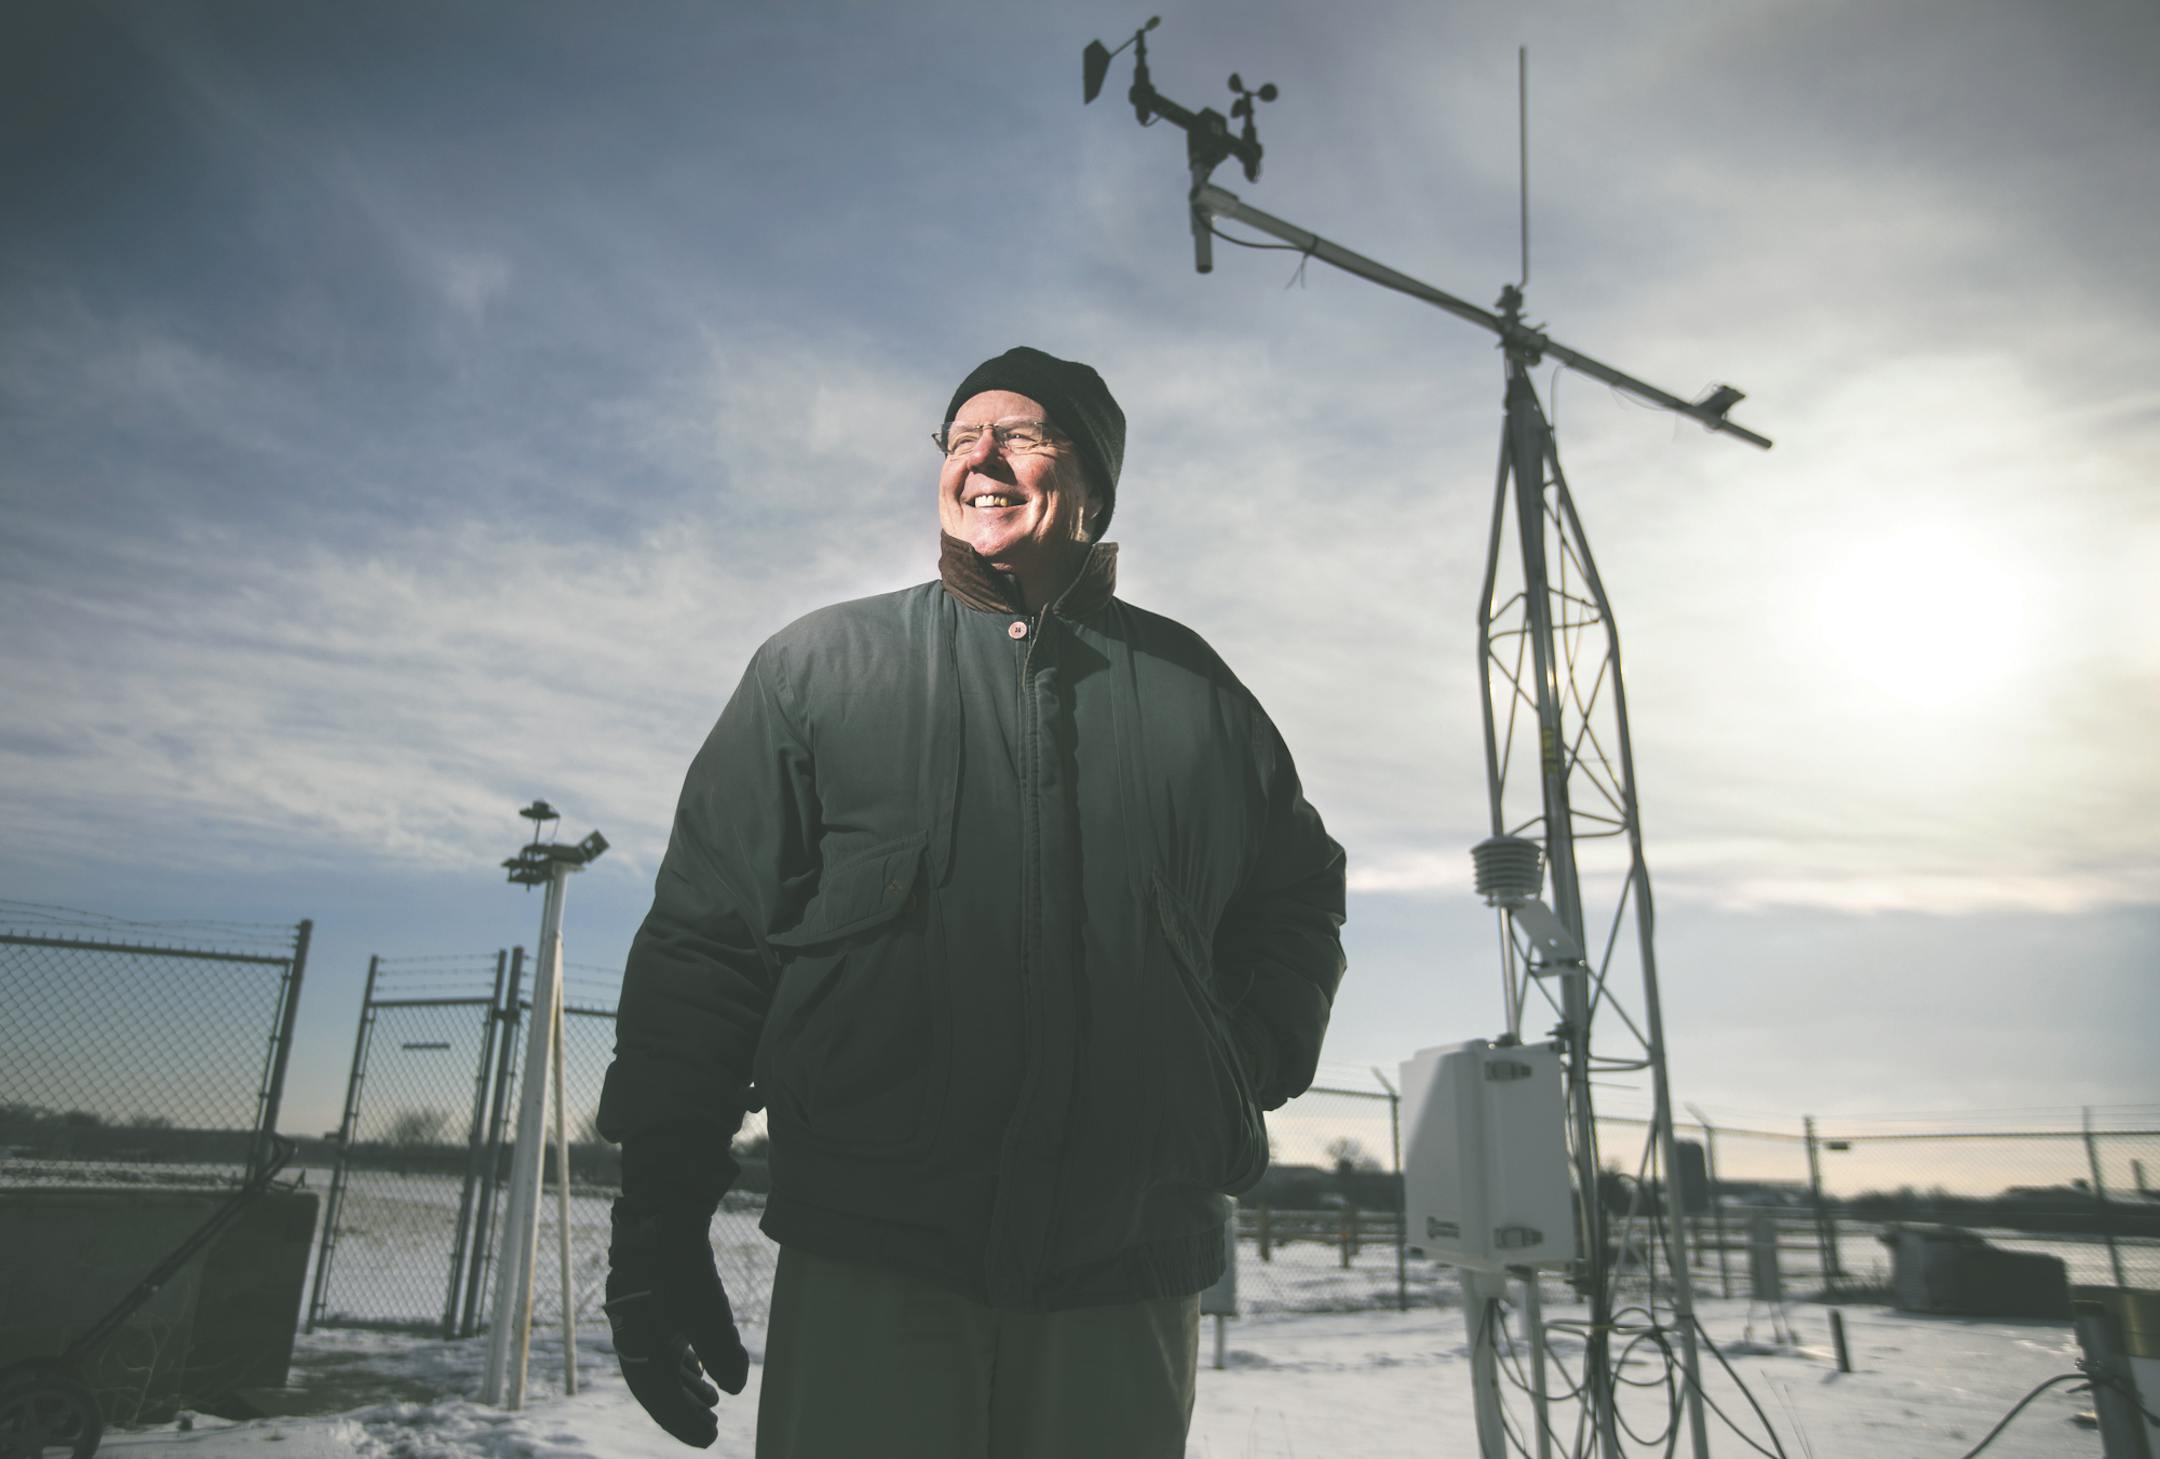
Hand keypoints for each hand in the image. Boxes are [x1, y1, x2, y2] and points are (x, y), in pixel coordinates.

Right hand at [604, 1196, 749, 1446]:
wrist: (663, 1208)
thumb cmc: (681, 1263)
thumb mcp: (707, 1310)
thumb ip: (722, 1352)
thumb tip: (736, 1385)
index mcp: (637, 1342)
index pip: (657, 1395)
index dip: (682, 1421)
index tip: (710, 1439)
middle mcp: (633, 1331)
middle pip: (656, 1383)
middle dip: (684, 1409)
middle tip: (712, 1428)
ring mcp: (642, 1313)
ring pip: (661, 1360)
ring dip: (685, 1385)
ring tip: (711, 1401)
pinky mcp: (655, 1295)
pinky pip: (666, 1338)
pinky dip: (685, 1358)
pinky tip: (701, 1368)